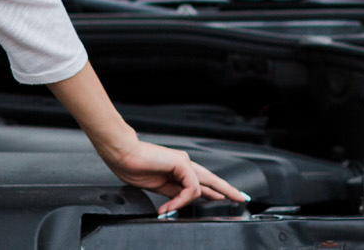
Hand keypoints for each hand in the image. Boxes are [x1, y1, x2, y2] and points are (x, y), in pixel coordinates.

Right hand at [98, 138, 250, 214]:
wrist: (121, 154)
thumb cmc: (133, 166)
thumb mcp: (157, 187)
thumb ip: (173, 193)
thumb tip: (183, 202)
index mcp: (178, 170)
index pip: (203, 182)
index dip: (215, 190)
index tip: (226, 197)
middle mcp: (185, 164)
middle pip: (212, 180)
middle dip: (228, 190)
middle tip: (242, 198)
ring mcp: (185, 162)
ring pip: (203, 186)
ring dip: (183, 203)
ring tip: (167, 210)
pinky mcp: (182, 163)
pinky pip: (191, 188)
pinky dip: (181, 199)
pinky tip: (169, 205)